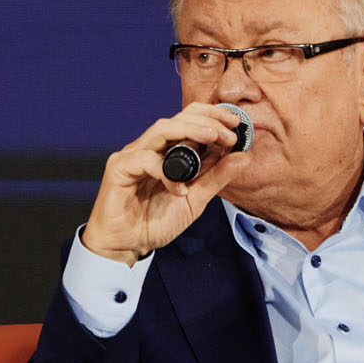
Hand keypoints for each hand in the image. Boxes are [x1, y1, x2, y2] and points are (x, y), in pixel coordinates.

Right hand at [80, 103, 252, 265]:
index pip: (189, 120)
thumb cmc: (155, 221)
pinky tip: (180, 189)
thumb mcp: (196, 199)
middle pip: (177, 118)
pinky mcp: (120, 168)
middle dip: (206, 120)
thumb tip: (243, 157)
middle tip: (229, 131)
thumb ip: (216, 178)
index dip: (212, 117)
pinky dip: (166, 171)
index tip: (236, 124)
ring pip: (162, 129)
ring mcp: (134, 155)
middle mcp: (151, 148)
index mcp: (167, 151)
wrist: (127, 245)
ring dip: (190, 130)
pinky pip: (144, 160)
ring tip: (212, 138)